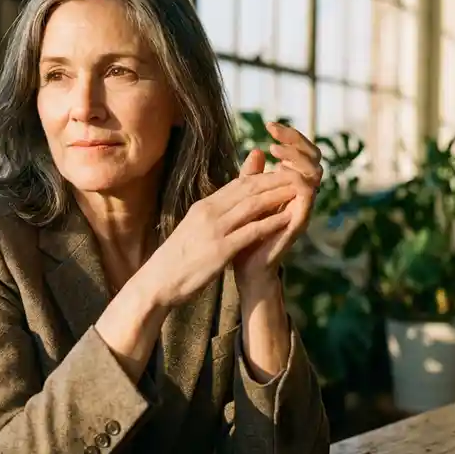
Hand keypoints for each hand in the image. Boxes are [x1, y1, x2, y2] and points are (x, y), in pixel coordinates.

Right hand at [143, 169, 300, 307]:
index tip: (280, 172)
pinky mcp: (220, 250)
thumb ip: (211, 215)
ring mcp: (214, 230)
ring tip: (297, 190)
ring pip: (251, 205)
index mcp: (203, 207)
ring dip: (276, 196)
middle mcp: (209, 213)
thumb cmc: (176, 258)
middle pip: (247, 189)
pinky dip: (271, 223)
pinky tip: (287, 219)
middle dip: (274, 180)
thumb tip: (224, 206)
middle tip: (296, 174)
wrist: (157, 281)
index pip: (237, 185)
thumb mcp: (193, 229)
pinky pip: (251, 232)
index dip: (261, 176)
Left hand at [233, 123, 322, 287]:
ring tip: (275, 150)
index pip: (301, 153)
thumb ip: (253, 176)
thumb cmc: (246, 232)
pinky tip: (281, 172)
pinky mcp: (299, 221)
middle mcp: (301, 194)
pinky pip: (307, 196)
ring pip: (315, 172)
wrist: (245, 266)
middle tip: (274, 134)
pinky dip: (298, 181)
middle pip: (314, 157)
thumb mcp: (246, 198)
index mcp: (290, 186)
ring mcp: (302, 207)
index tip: (270, 125)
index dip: (290, 137)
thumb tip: (257, 150)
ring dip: (296, 157)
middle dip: (296, 141)